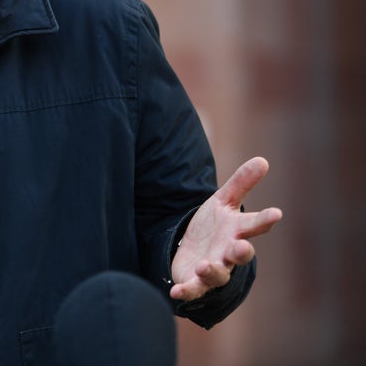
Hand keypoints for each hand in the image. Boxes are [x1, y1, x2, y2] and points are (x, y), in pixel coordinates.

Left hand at [170, 156, 282, 301]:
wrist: (194, 251)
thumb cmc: (214, 227)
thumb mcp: (223, 202)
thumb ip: (241, 184)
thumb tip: (263, 160)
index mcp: (237, 232)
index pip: (254, 225)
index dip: (265, 219)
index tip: (277, 213)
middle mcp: (228, 253)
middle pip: (239, 255)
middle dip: (242, 252)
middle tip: (242, 247)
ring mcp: (213, 269)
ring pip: (217, 275)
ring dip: (212, 271)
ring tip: (205, 265)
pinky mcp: (194, 282)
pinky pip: (192, 289)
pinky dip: (186, 291)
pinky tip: (176, 292)